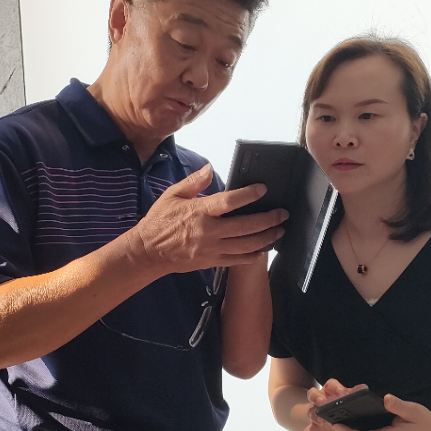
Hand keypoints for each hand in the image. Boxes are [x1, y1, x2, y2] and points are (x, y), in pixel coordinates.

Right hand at [130, 164, 286, 273]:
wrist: (148, 252)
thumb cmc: (159, 222)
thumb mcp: (171, 195)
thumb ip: (193, 182)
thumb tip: (210, 168)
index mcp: (199, 212)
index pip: (230, 201)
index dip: (249, 194)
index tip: (263, 189)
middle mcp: (209, 231)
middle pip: (246, 226)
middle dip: (268, 220)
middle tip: (282, 214)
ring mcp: (211, 249)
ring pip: (246, 245)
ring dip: (266, 238)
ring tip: (279, 231)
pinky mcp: (211, 262)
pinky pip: (237, 260)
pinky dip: (253, 255)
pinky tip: (263, 249)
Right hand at [301, 379, 365, 430]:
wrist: (339, 421)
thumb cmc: (345, 406)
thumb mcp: (351, 399)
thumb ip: (356, 393)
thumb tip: (364, 388)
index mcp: (331, 391)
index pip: (330, 385)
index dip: (335, 388)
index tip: (341, 392)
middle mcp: (321, 400)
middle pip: (313, 394)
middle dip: (317, 398)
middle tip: (323, 402)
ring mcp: (316, 413)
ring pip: (311, 412)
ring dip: (314, 416)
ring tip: (321, 421)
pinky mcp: (314, 426)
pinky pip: (308, 430)